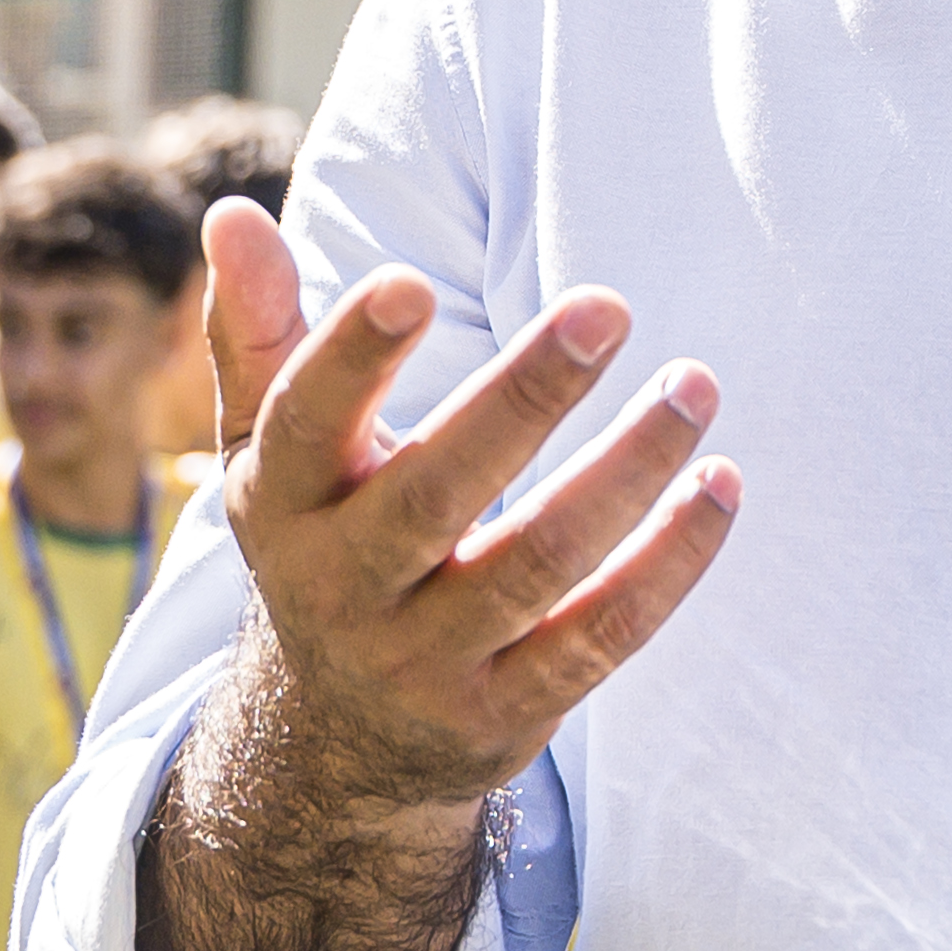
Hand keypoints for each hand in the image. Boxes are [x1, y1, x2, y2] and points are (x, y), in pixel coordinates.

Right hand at [202, 206, 736, 834]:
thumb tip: (232, 210)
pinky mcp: (505, 714)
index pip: (306, 424)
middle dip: (524, 397)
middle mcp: (343, 589)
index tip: (412, 279)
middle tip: (607, 306)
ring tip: (695, 382)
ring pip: (537, 561)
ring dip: (626, 469)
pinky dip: (669, 562)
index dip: (351, 356)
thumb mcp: (270, 449)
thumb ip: (258, 333)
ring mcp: (426, 660)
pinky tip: (719, 483)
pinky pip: (601, 636)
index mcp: (282, 504)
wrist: (336, 739)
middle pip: (436, 492)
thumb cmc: (323, 539)